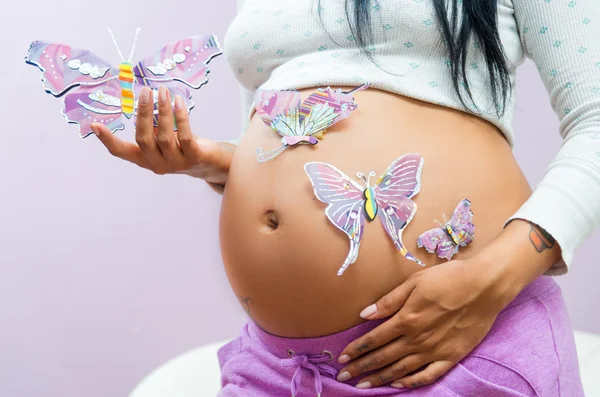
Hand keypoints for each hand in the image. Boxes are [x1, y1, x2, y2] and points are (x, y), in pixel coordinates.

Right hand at [91, 85, 232, 185]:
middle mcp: (157, 164)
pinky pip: (185, 135)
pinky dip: (181, 117)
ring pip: (164, 135)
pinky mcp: (193, 158)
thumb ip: (151, 127)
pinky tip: (179, 101)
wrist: (207, 163)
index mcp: (144, 159)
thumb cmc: (180, 145)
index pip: (121, 152)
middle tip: (145, 91)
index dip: (108, 140)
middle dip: (143, 113)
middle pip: (143, 139)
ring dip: (163, 110)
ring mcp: (175, 163)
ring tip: (163, 91)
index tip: (94, 125)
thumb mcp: (161, 138)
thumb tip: (143, 102)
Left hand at [336, 258, 519, 389]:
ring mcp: (434, 351)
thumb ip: (389, 301)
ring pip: (401, 370)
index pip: (374, 339)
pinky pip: (427, 375)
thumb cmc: (448, 278)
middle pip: (383, 357)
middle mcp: (417, 339)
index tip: (341, 359)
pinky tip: (398, 385)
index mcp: (406, 319)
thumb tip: (365, 314)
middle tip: (343, 378)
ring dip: (380, 378)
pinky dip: (410, 382)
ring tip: (363, 386)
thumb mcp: (414, 282)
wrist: (485, 286)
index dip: (356, 350)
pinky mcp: (451, 357)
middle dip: (361, 368)